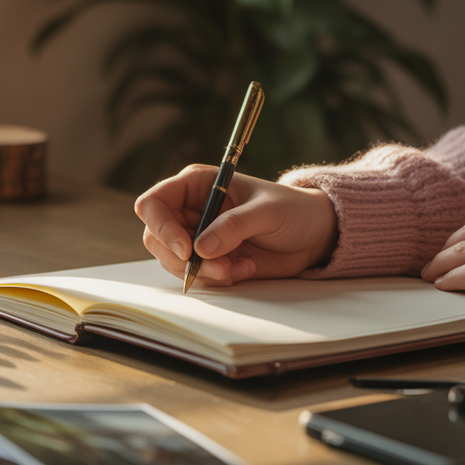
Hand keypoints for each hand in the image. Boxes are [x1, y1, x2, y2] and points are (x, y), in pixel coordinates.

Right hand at [134, 165, 338, 286]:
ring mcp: (196, 237)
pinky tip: (245, 268)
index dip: (162, 227)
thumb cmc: (291, 209)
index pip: (153, 203)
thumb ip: (234, 226)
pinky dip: (217, 279)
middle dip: (184, 259)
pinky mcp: (207, 260)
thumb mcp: (266, 211)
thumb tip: (200, 248)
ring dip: (204, 272)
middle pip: (156, 238)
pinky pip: (194, 276)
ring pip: (172, 262)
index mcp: (196, 185)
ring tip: (240, 267)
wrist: (311, 234)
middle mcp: (189, 210)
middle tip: (221, 267)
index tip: (187, 250)